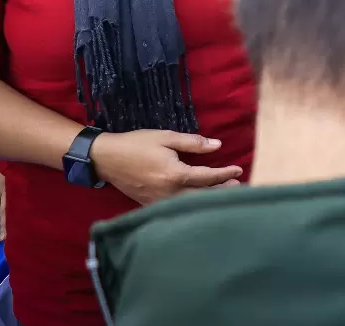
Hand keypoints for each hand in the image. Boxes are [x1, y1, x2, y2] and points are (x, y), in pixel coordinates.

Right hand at [89, 130, 242, 206]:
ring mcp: (159, 202)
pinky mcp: (150, 205)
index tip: (238, 170)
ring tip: (223, 194)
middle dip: (221, 191)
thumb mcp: (166, 137)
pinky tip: (197, 200)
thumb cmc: (136, 144)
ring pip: (190, 204)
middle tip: (238, 186)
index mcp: (175, 175)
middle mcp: (169, 192)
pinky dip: (190, 204)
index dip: (225, 174)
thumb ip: (193, 143)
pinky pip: (175, 207)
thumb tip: (217, 145)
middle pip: (202, 196)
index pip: (208, 177)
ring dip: (208, 199)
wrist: (106, 158)